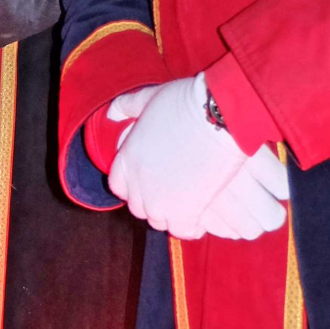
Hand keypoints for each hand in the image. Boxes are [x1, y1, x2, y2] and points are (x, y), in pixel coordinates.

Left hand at [108, 73, 288, 239]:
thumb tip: (112, 112)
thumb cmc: (186, 103)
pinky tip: (199, 217)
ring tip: (187, 203)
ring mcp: (160, 201)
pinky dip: (190, 226)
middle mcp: (138, 184)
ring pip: (159, 221)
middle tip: (173, 192)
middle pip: (138, 207)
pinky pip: (182, 231)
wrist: (218, 117)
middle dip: (152, 202)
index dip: (133, 186)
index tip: (149, 181)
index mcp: (127, 158)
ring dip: (171, 215)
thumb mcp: (149, 98)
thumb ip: (127, 106)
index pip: (118, 187)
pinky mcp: (185, 212)